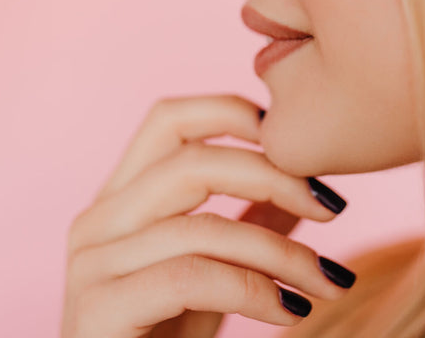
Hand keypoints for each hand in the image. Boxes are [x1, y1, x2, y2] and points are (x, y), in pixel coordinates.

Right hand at [60, 94, 354, 337]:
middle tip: (332, 206)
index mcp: (119, 202)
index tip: (297, 142)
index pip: (168, 120)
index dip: (231, 112)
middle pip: (189, 161)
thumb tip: (303, 185)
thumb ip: (248, 227)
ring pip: (201, 226)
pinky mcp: (98, 308)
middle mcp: (97, 223)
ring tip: (327, 281)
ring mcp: (91, 264)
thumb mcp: (218, 279)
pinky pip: (190, 277)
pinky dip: (252, 289)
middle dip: (273, 175)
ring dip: (279, 252)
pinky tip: (289, 312)